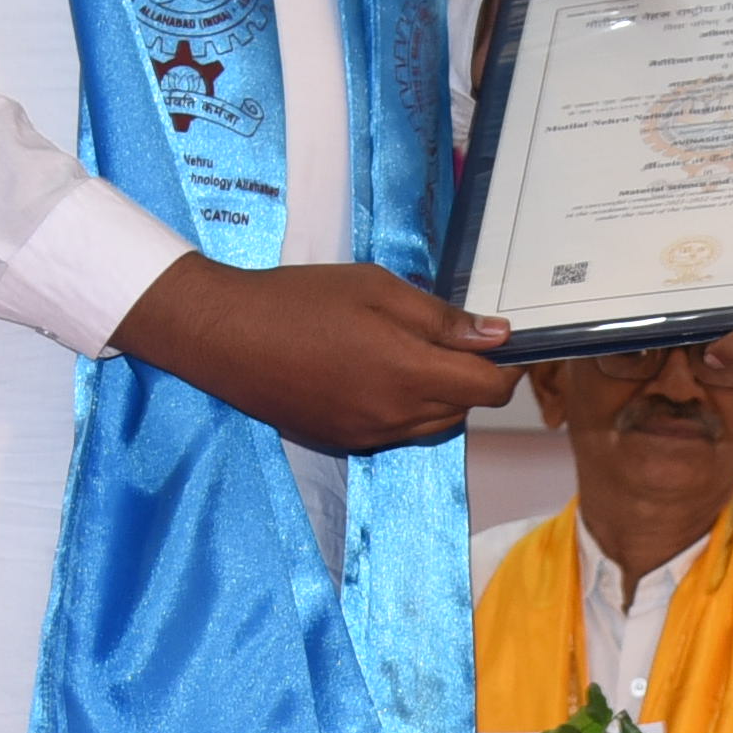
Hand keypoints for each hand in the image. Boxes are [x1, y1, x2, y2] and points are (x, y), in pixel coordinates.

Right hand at [115, 258, 517, 452]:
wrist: (225, 337)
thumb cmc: (301, 301)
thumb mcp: (377, 289)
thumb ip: (441, 319)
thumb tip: (497, 337)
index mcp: (410, 375)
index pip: (490, 391)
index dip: (506, 367)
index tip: (500, 342)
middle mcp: (395, 417)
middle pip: (465, 410)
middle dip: (471, 378)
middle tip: (449, 337)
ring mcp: (368, 436)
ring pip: (433, 426)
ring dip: (439, 396)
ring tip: (409, 353)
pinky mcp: (343, 443)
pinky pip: (396, 434)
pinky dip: (404, 410)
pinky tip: (375, 374)